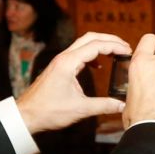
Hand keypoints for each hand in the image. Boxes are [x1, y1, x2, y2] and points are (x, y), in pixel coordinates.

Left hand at [16, 31, 131, 134]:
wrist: (26, 115)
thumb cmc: (48, 111)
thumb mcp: (80, 109)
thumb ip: (103, 106)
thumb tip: (122, 106)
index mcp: (69, 63)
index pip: (96, 45)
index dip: (115, 46)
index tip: (128, 51)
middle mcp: (64, 58)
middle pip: (90, 38)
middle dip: (110, 40)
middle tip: (125, 47)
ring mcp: (60, 61)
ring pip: (83, 44)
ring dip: (100, 45)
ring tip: (116, 53)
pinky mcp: (59, 67)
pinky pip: (78, 54)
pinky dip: (91, 55)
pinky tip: (98, 66)